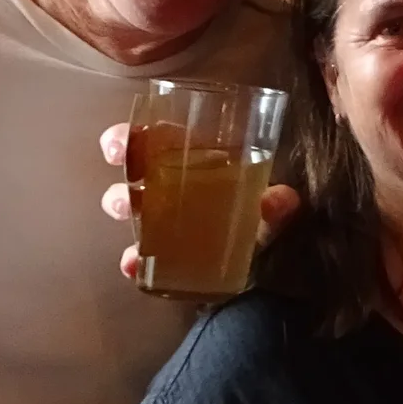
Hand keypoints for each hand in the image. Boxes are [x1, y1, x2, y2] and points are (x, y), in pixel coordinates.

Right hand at [101, 124, 301, 283]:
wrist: (260, 269)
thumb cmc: (259, 219)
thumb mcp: (272, 209)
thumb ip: (278, 204)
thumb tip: (282, 200)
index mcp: (197, 160)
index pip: (159, 136)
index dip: (133, 134)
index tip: (120, 143)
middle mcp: (172, 183)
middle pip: (136, 161)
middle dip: (122, 159)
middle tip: (124, 165)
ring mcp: (162, 218)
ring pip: (129, 203)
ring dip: (120, 203)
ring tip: (127, 210)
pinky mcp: (161, 255)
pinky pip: (140, 255)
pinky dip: (133, 260)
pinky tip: (133, 264)